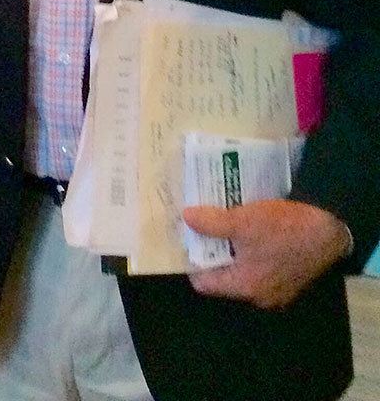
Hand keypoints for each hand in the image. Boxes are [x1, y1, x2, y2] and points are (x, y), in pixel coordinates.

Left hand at [183, 199, 352, 308]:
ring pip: (241, 270)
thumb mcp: (243, 221)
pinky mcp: (289, 276)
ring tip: (217, 224)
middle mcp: (261, 295)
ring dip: (229, 248)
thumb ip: (211, 223)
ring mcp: (277, 288)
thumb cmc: (285, 229)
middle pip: (223, 276)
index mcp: (246, 287)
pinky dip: (248, 250)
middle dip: (210, 252)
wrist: (332, 229)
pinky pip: (259, 266)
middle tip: (198, 227)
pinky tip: (244, 228)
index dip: (190, 262)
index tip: (182, 240)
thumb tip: (186, 219)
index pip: (204, 284)